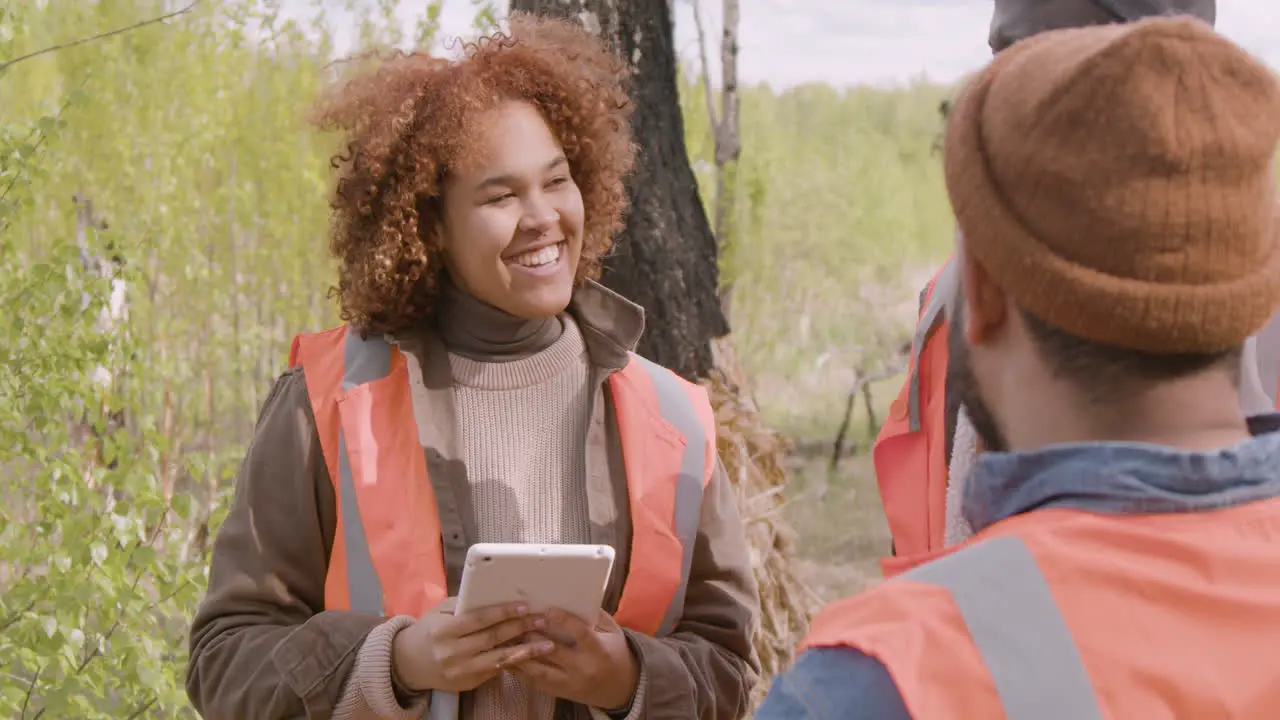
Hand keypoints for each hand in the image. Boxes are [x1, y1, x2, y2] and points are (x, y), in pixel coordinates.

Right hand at [392, 598, 554, 692]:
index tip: (524, 606)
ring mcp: (460, 671)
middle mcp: (452, 653)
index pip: (479, 620)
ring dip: (525, 651)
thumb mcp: (440, 613)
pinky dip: (514, 662)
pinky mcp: (467, 684)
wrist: (408, 664)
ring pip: (498, 660)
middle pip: (492, 638)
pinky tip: (531, 655)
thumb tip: (494, 595)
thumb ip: (463, 605)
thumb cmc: (428, 631)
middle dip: (520, 628)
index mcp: (444, 631)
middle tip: (542, 620)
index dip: (503, 613)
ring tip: (547, 644)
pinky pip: (495, 671)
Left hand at [508, 609, 638, 710]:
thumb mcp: (613, 632)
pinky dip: (519, 670)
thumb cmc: (615, 653)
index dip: (565, 621)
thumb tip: (577, 595)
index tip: (548, 609)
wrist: (620, 689)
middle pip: (555, 653)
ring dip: (521, 654)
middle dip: (536, 637)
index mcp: (599, 651)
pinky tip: (506, 657)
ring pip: (539, 671)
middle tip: (520, 621)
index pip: (581, 635)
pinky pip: (534, 682)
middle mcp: (583, 669)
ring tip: (505, 639)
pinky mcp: (558, 692)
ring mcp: (569, 683)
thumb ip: (597, 615)